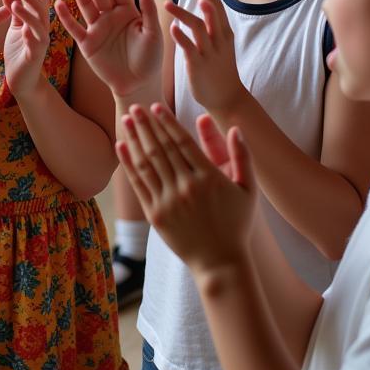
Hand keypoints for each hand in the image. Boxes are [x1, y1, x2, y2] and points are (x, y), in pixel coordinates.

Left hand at [2, 0, 50, 100]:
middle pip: (40, 10)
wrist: (21, 80)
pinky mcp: (34, 57)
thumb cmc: (19, 52)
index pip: (39, 1)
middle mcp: (42, 31)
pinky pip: (34, 46)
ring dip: (28, 15)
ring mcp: (40, 44)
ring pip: (38, 26)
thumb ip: (15, 10)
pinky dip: (30, 37)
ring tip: (16, 5)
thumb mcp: (15, 27)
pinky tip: (24, 31)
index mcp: (37, 22)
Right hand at [54, 0, 160, 99]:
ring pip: (85, 6)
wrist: (137, 84)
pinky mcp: (87, 44)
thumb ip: (148, 10)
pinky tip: (58, 3)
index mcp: (128, 12)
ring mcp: (97, 29)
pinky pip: (75, 28)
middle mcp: (111, 17)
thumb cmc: (150, 59)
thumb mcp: (152, 33)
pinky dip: (66, 17)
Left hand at [116, 102, 255, 274]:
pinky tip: (121, 146)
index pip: (182, 142)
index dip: (167, 122)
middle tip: (135, 106)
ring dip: (135, 138)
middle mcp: (186, 187)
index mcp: (208, 178)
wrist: (220, 262)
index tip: (156, 106)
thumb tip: (235, 127)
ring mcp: (169, 201)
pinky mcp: (155, 214)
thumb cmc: (237, 224)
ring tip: (126, 120)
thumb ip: (242, 156)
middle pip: (161, 148)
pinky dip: (128, 163)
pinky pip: (138, 183)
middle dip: (147, 125)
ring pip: (147, 162)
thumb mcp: (248, 190)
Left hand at [164, 0, 246, 116]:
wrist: (227, 98)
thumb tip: (205, 4)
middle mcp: (219, 39)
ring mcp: (209, 52)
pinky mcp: (198, 65)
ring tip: (167, 3)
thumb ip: (213, 25)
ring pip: (199, 27)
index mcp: (224, 32)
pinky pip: (189, 48)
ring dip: (183, 13)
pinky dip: (181, 37)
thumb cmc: (220, 68)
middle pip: (211, 10)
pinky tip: (171, 27)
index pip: (216, 4)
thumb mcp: (222, 43)